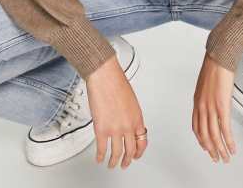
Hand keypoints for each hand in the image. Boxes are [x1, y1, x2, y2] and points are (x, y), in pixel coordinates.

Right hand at [86, 54, 147, 169]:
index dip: (139, 151)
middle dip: (127, 159)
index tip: (136, 155)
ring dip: (114, 161)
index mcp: (137, 118)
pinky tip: (99, 158)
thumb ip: (131, 115)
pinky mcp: (101, 130)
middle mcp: (128, 126)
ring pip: (117, 153)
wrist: (105, 78)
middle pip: (130, 150)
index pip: (142, 141)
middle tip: (125, 163)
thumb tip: (128, 122)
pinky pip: (102, 149)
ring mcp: (115, 130)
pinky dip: (100, 156)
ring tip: (112, 164)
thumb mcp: (131, 101)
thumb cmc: (117, 83)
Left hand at [192, 52, 236, 162]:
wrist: (219, 58)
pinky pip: (224, 129)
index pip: (196, 127)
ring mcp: (211, 108)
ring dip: (220, 150)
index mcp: (197, 102)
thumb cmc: (214, 66)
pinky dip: (228, 142)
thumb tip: (211, 100)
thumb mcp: (205, 84)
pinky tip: (232, 147)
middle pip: (204, 135)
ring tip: (226, 157)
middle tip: (216, 158)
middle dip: (211, 149)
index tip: (206, 147)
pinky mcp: (222, 107)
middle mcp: (202, 107)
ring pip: (214, 136)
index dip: (201, 140)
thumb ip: (206, 96)